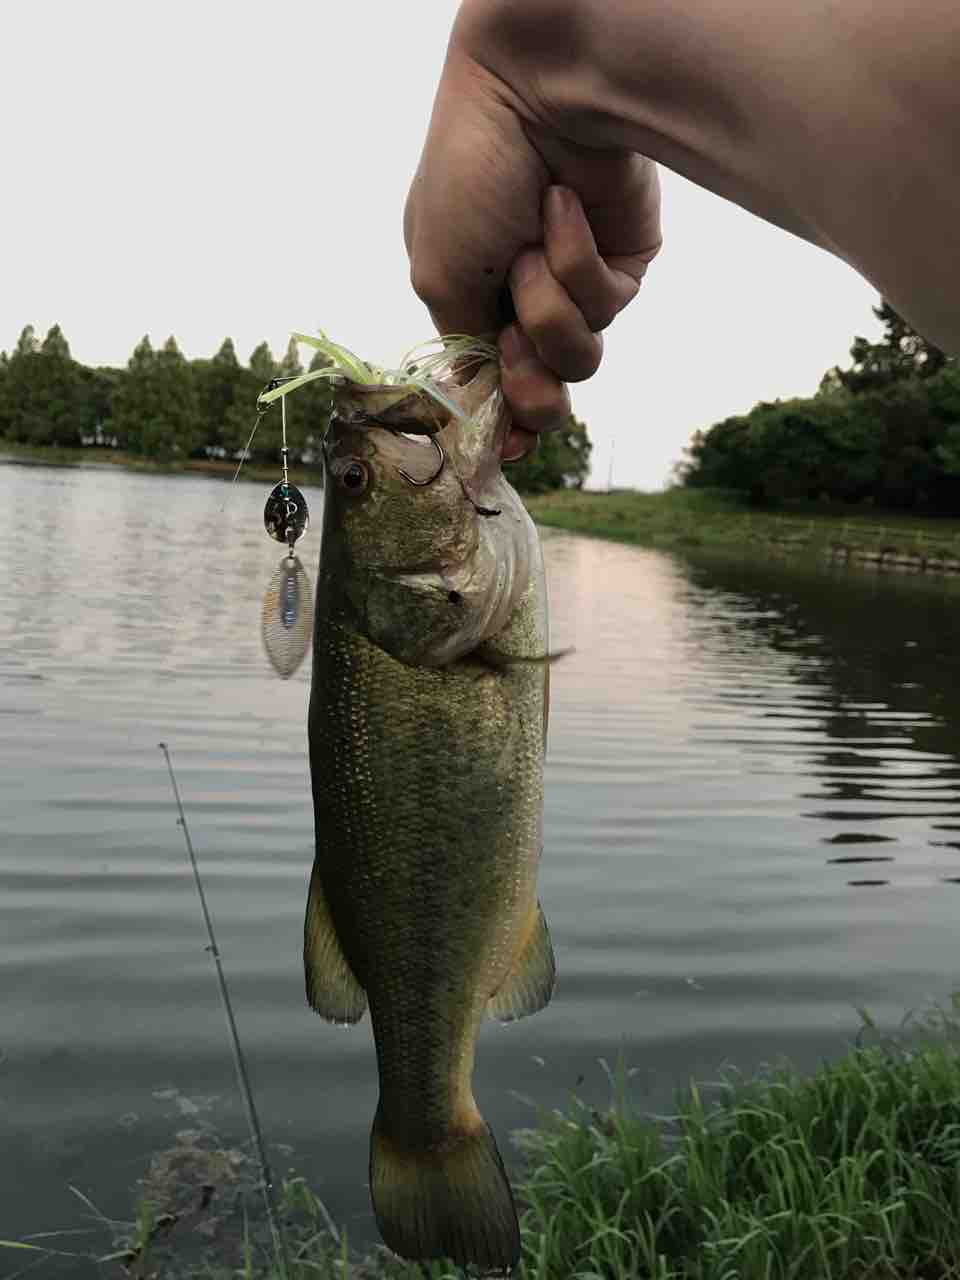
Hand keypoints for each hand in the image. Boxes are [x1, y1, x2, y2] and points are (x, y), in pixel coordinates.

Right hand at [404, 33, 660, 459]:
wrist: (532, 93)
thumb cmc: (469, 174)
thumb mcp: (439, 275)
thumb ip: (464, 355)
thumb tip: (487, 424)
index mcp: (474, 303)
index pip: (495, 386)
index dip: (503, 419)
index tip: (505, 445)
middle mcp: (527, 299)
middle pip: (544, 391)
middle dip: (530, 378)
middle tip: (518, 345)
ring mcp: (578, 282)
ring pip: (580, 354)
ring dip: (549, 305)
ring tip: (531, 246)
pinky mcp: (627, 262)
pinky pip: (609, 301)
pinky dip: (580, 260)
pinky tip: (564, 209)